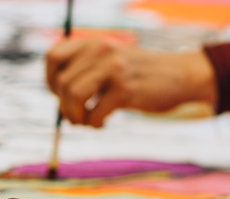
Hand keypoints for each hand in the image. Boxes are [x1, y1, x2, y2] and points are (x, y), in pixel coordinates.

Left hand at [45, 39, 216, 126]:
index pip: (52, 57)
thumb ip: (86, 69)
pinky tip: (103, 123)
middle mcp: (101, 51)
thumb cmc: (140, 75)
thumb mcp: (110, 62)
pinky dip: (94, 124)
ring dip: (75, 117)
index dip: (50, 81)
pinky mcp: (126, 89)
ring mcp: (114, 68)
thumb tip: (56, 93)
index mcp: (94, 44)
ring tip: (86, 122)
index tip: (60, 95)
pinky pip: (94, 112)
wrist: (180, 76)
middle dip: (65, 107)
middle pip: (61, 83)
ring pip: (73, 95)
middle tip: (77, 118)